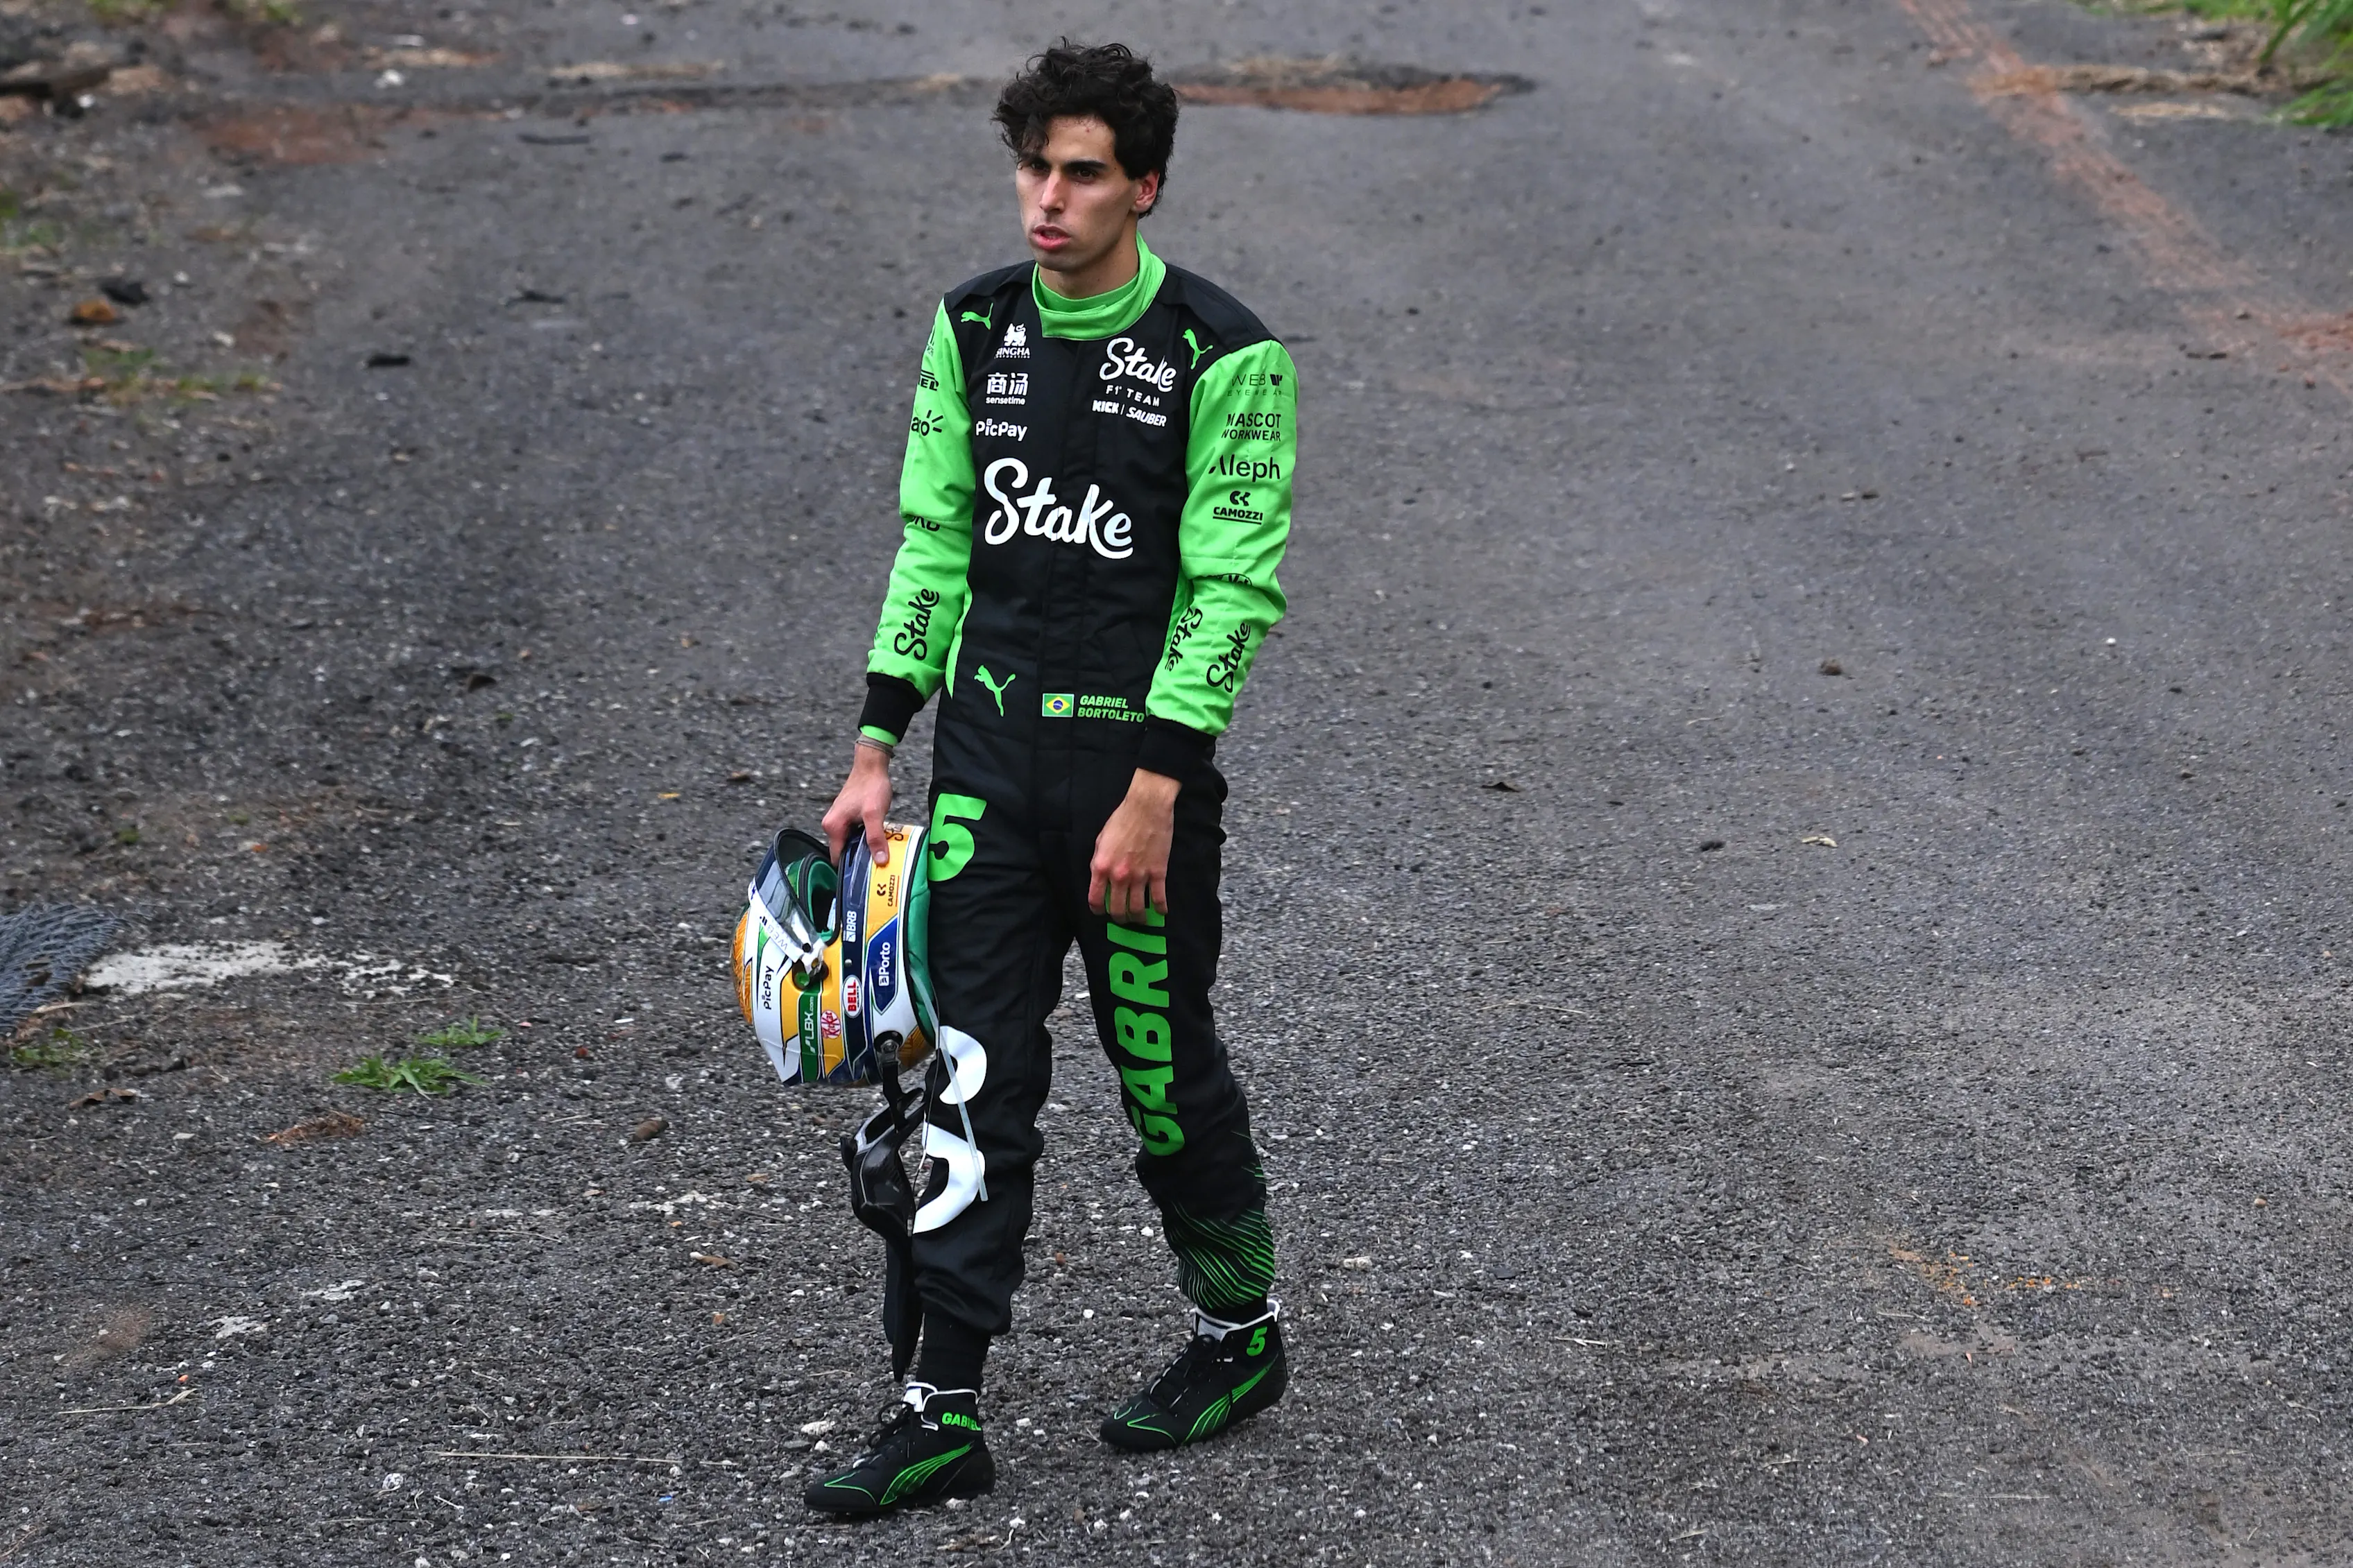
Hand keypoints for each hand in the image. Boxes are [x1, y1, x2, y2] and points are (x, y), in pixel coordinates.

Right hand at [822, 741, 893, 865]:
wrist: (871, 766)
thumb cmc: (871, 787)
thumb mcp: (875, 815)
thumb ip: (875, 838)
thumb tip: (880, 860)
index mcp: (833, 827)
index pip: (837, 858)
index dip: (851, 868)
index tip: (865, 875)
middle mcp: (832, 825)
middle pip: (845, 851)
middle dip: (860, 858)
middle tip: (878, 865)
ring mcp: (840, 820)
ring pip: (851, 843)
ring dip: (864, 848)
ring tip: (880, 853)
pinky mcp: (848, 817)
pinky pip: (855, 834)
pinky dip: (866, 838)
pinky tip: (878, 839)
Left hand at [1089, 768, 1178, 919]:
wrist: (1146, 808)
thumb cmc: (1122, 819)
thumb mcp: (1101, 840)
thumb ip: (1098, 862)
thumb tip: (1099, 877)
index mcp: (1101, 867)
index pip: (1095, 899)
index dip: (1097, 910)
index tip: (1101, 911)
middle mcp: (1119, 876)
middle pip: (1117, 909)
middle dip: (1119, 918)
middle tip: (1123, 917)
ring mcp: (1140, 876)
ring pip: (1137, 908)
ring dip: (1138, 917)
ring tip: (1140, 918)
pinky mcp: (1158, 873)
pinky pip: (1158, 898)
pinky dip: (1160, 909)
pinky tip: (1161, 912)